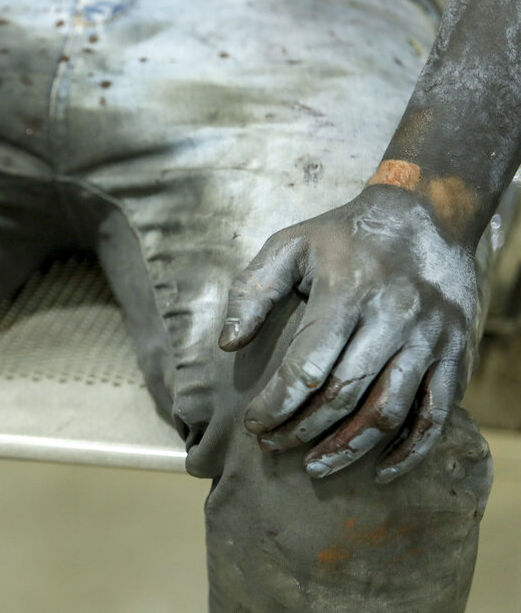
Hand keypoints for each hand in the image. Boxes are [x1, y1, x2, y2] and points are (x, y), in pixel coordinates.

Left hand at [219, 186, 477, 482]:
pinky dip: (412, 449)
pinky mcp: (455, 351)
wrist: (426, 214)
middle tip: (273, 446)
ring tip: (314, 466)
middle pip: (345, 394)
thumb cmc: (344, 235)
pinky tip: (383, 470)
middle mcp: (393, 317)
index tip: (252, 425)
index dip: (276, 404)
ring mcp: (430, 337)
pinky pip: (436, 412)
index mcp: (348, 291)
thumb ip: (252, 291)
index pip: (307, 366)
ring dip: (349, 447)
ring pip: (389, 410)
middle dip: (303, 429)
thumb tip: (228, 344)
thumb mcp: (289, 246)